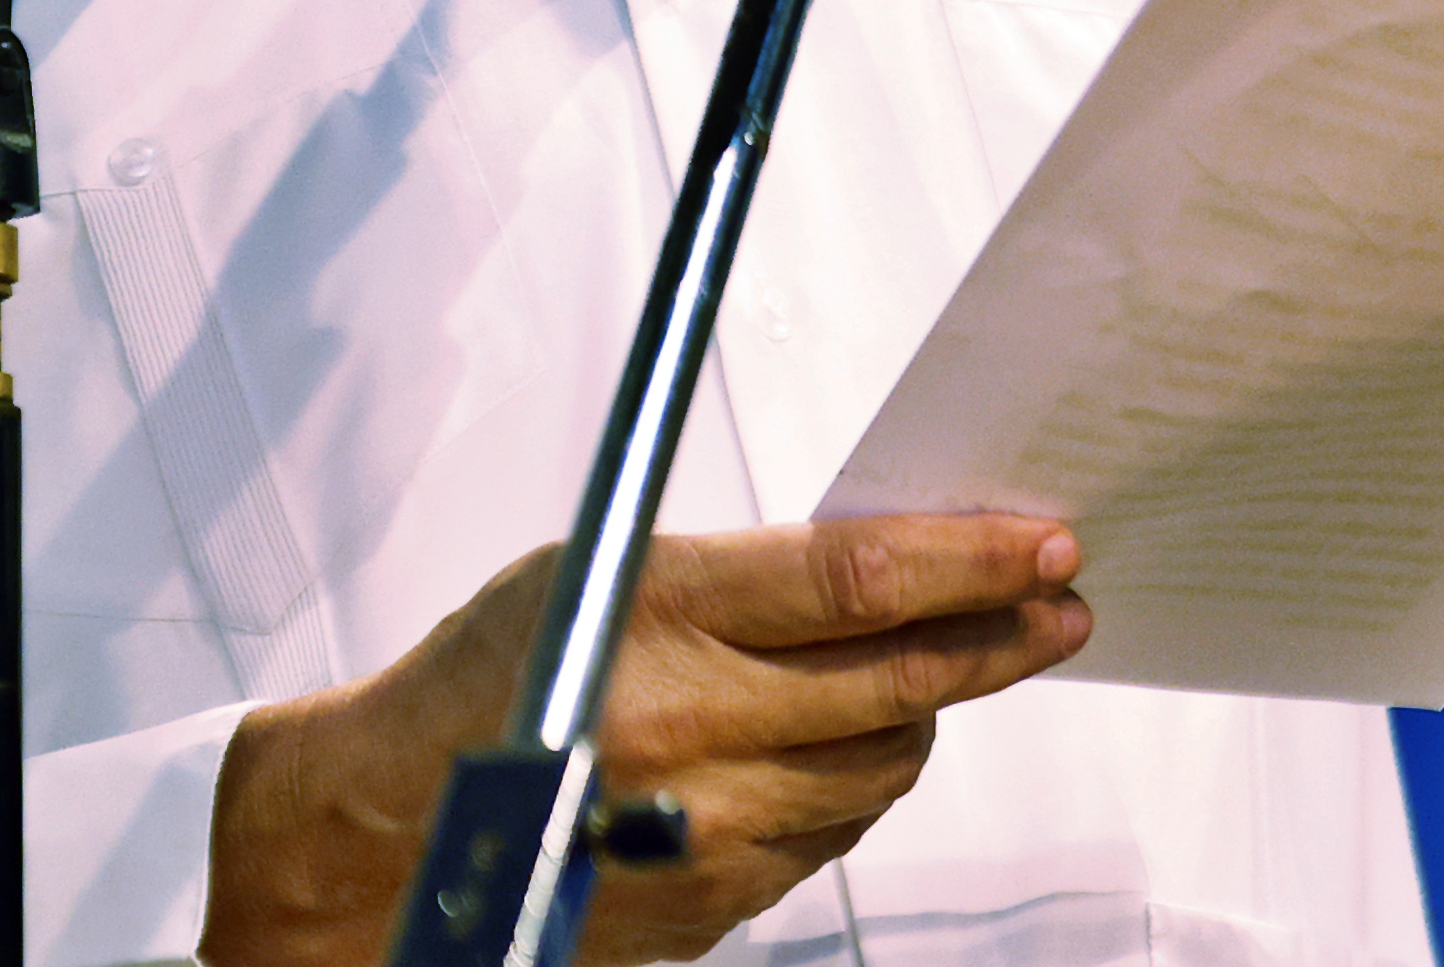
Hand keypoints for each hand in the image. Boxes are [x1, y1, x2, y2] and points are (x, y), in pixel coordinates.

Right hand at [200, 515, 1090, 965]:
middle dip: (1001, 636)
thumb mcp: (597, 572)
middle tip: (1060, 604)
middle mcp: (689, 731)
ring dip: (927, 709)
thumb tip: (891, 558)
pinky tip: (845, 742)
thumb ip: (740, 570)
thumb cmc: (482, 683)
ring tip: (943, 666)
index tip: (1044, 541)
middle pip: (899, 680)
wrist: (384, 839)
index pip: (858, 582)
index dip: (971, 559)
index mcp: (656, 622)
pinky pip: (834, 833)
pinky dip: (856, 779)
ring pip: (882, 763)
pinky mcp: (712, 901)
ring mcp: (706, 830)